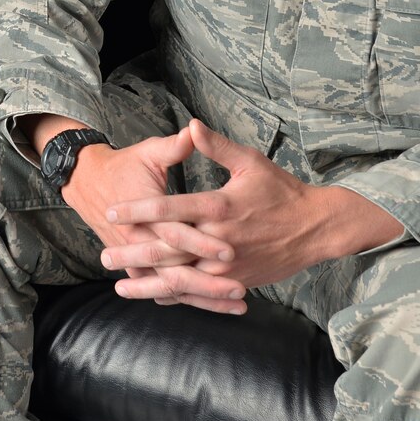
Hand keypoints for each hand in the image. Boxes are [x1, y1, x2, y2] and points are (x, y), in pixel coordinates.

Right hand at [52, 125, 245, 313]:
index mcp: (145, 210)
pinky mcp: (138, 267)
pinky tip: (217, 306)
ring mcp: (136, 257)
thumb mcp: (148, 152)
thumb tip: (195, 129)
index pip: (175, 232)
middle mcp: (139, 239)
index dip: (202, 242)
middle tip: (240, 287)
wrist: (88, 183)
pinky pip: (165, 290)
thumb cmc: (125, 166)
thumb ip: (174, 147)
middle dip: (208, 281)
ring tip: (238, 301)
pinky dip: (190, 299)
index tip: (229, 250)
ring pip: (171, 285)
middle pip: (175, 267)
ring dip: (204, 296)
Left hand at [104, 120, 400, 297]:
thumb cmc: (281, 191)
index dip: (138, 209)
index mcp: (219, 207)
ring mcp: (228, 266)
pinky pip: (200, 292)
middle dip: (133, 254)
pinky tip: (155, 296)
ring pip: (181, 278)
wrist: (316, 228)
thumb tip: (190, 124)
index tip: (113, 210)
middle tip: (103, 256)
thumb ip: (216, 147)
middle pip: (168, 250)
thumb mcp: (250, 162)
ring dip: (149, 283)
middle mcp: (220, 240)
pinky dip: (176, 295)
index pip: (170, 209)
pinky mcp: (237, 281)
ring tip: (120, 286)